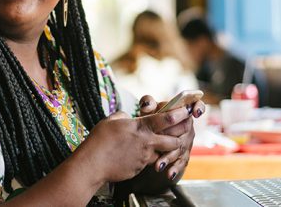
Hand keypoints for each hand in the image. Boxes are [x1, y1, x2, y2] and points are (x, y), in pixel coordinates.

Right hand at [75, 108, 191, 184]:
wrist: (92, 164)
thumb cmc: (99, 140)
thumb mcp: (112, 120)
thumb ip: (124, 117)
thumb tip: (129, 118)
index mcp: (140, 127)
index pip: (166, 119)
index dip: (179, 114)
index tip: (187, 111)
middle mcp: (146, 142)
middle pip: (174, 140)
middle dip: (180, 136)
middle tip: (182, 132)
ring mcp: (144, 157)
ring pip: (163, 153)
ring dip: (165, 150)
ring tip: (159, 145)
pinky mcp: (139, 168)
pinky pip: (148, 162)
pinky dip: (148, 159)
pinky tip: (137, 156)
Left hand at [138, 94, 205, 180]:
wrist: (151, 134)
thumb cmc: (152, 118)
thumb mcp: (149, 110)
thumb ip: (148, 103)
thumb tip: (146, 104)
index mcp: (182, 111)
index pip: (196, 105)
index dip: (198, 108)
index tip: (195, 113)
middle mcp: (188, 126)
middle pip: (186, 131)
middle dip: (174, 139)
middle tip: (161, 146)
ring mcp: (187, 141)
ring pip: (181, 148)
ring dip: (170, 157)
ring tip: (158, 165)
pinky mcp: (184, 154)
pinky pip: (182, 162)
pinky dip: (175, 168)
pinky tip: (169, 174)